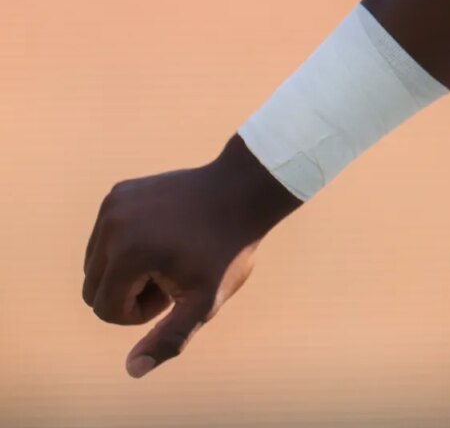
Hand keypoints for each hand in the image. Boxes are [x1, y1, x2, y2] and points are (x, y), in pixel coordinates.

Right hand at [82, 135, 300, 377]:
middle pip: (93, 288)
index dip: (140, 313)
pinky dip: (126, 245)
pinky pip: (104, 236)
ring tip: (169, 257)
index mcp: (126, 254)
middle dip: (129, 292)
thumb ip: (169, 338)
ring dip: (126, 271)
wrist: (243, 192)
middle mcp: (111, 227)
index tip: (174, 294)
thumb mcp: (205, 300)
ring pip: (94, 264)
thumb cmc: (227, 250)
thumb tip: (132, 371)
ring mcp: (112, 206)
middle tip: (171, 276)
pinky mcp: (117, 193)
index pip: (105, 310)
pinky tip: (165, 235)